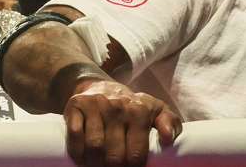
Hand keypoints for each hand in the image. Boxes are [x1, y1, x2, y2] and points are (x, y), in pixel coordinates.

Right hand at [64, 79, 180, 166]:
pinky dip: (76, 151)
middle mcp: (117, 107)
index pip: (136, 153)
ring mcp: (94, 105)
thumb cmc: (132, 105)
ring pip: (94, 146)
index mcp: (139, 111)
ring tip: (97, 166)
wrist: (100, 85)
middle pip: (114, 153)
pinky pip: (74, 134)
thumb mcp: (156, 110)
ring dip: (94, 163)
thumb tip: (167, 139)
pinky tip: (82, 158)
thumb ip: (170, 123)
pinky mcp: (76, 105)